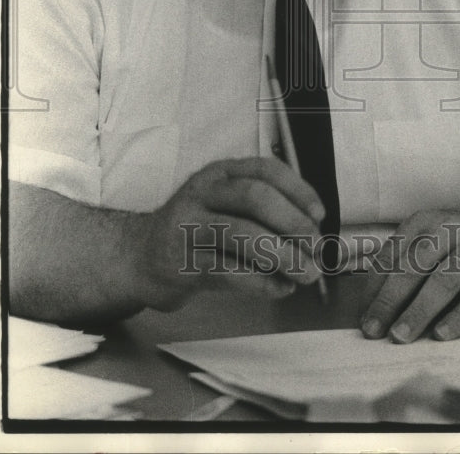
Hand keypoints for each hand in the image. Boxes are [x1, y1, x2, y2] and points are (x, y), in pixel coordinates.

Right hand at [130, 157, 325, 309]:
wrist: (140, 257)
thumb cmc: (195, 231)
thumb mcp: (224, 206)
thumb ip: (262, 213)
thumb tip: (312, 235)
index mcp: (220, 173)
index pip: (265, 170)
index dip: (298, 189)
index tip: (319, 214)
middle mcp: (202, 192)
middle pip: (254, 197)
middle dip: (292, 222)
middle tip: (315, 247)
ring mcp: (188, 225)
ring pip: (241, 233)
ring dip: (282, 255)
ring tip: (305, 273)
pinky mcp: (182, 262)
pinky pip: (228, 271)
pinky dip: (260, 282)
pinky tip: (279, 288)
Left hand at [359, 210, 459, 342]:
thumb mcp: (431, 242)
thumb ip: (404, 265)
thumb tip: (371, 305)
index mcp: (425, 222)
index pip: (392, 254)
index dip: (374, 286)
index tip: (362, 314)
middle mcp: (450, 230)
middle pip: (413, 268)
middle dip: (389, 301)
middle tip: (373, 329)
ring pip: (442, 282)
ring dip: (419, 311)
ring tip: (400, 335)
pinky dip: (458, 318)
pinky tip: (441, 334)